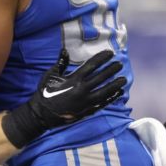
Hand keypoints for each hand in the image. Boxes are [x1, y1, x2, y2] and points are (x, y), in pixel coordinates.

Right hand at [2, 49, 125, 147]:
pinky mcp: (87, 110)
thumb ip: (60, 63)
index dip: (102, 58)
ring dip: (115, 84)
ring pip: (105, 91)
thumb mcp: (50, 76)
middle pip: (101, 77)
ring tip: (123, 78)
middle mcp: (82, 89)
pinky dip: (111, 98)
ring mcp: (86, 101)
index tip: (110, 53)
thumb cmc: (45, 92)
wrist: (42, 114)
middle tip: (120, 64)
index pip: (91, 65)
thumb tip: (65, 50)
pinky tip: (118, 93)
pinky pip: (103, 103)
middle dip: (111, 69)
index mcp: (73, 79)